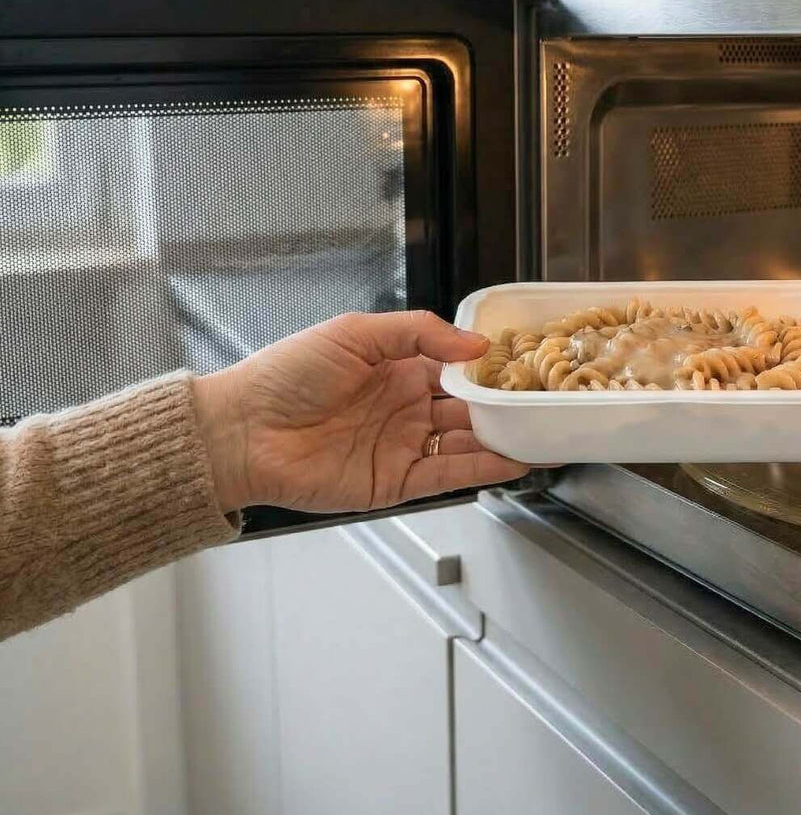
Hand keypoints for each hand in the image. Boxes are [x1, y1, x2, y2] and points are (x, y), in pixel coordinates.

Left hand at [193, 311, 525, 514]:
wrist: (242, 429)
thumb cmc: (287, 374)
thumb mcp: (355, 332)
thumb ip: (419, 332)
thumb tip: (475, 342)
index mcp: (397, 368)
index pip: (456, 368)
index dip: (488, 368)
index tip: (522, 365)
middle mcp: (405, 407)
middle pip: (468, 408)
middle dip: (504, 407)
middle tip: (543, 404)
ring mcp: (402, 445)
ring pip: (465, 443)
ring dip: (502, 440)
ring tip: (541, 435)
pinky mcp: (394, 482)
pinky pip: (446, 474)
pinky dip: (480, 470)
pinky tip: (512, 462)